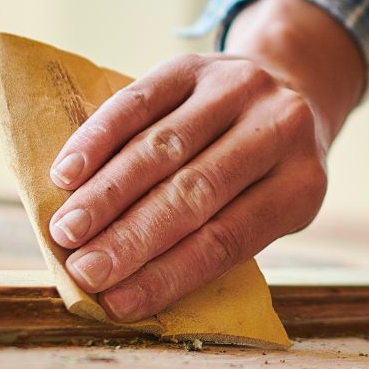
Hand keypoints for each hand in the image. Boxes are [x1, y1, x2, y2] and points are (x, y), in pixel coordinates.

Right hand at [44, 0, 365, 321]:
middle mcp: (278, 129)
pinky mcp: (195, 65)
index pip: (229, 237)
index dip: (170, 273)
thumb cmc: (266, 172)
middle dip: (133, 236)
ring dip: (108, 193)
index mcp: (302, 183)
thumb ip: (213, 240)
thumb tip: (125, 291)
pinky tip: (67, 173)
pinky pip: (139, 101)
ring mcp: (237, 89)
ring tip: (66, 230)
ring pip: (163, 146)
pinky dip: (99, 138)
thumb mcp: (268, 207)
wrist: (290, 85)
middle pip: (195, 191)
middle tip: (83, 270)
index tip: (116, 303)